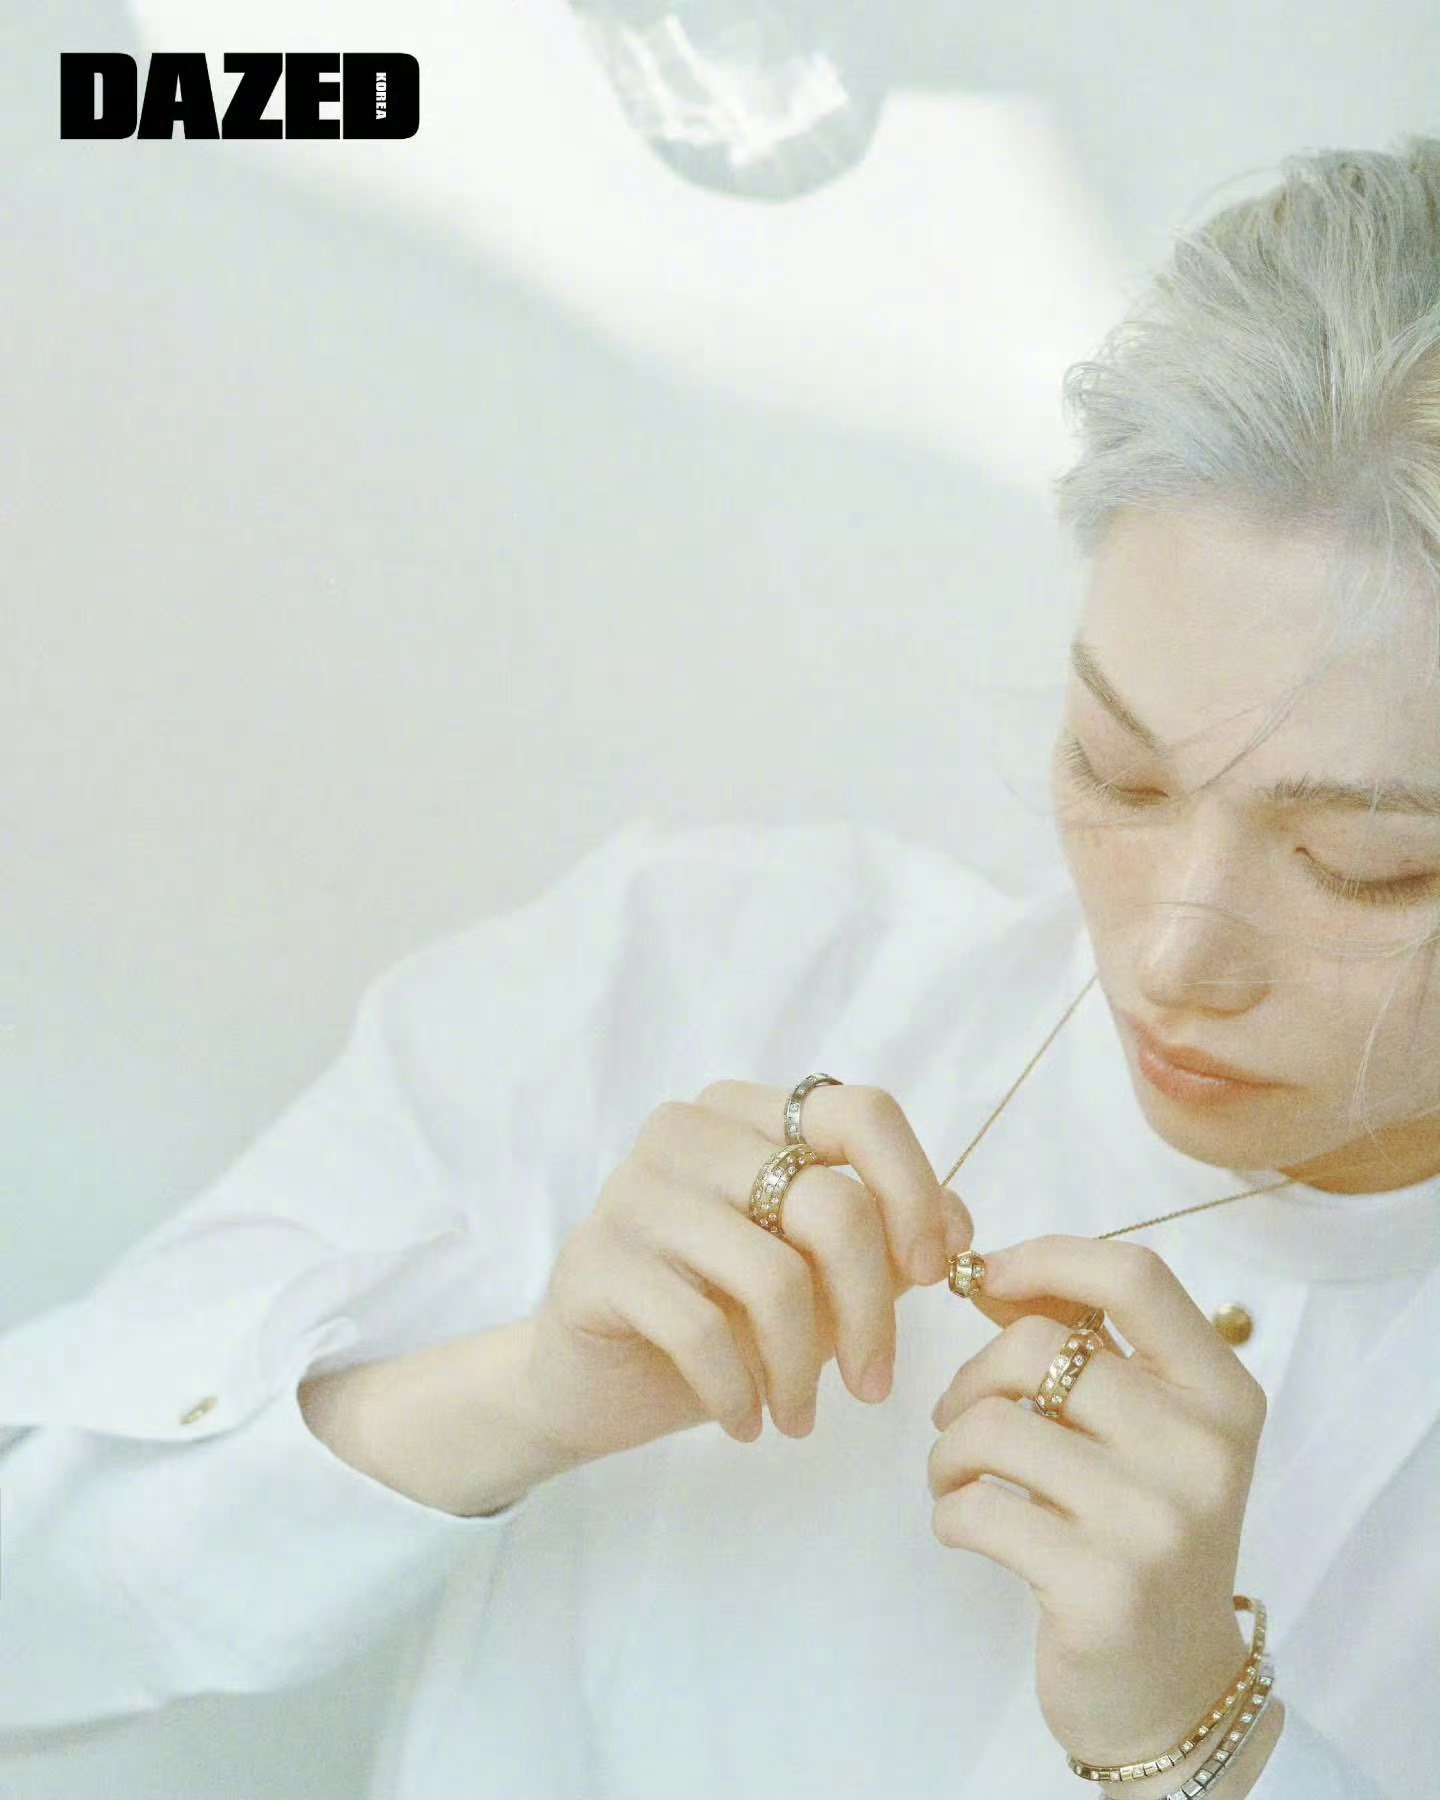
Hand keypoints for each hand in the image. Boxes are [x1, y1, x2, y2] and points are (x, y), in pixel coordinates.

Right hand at [523, 1080, 972, 1464]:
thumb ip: (886, 1238)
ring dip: (804, 1371)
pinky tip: (748, 1423)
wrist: (593, 1379)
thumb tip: (961, 1223)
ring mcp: (634, 1189)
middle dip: (872, 1312)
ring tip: (803, 1417)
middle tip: (875, 1386)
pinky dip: (741, 1392)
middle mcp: (688, 1130)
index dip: (916, 1194)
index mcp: (748, 1113)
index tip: (933, 1275)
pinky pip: (700, 1330)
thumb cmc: (719, 1317)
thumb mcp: (816, 1275)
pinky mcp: (597, 1258)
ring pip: (774, 1275)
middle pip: (831, 1205)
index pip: (863, 1115)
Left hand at [927, 1235, 1268, 1786]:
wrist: (1174, 1692)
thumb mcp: (1143, 1431)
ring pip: (994, 1425)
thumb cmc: (1141, 1535)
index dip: (1044, 1258)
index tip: (983, 1276)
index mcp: (1224, 1394)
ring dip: (947, 1450)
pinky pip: (975, 1507)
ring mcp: (1156, 1521)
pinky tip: (965, 1526)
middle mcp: (1204, 1450)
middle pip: (1039, 1347)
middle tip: (962, 1420)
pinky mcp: (1102, 1587)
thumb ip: (1083, 1346)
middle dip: (972, 1378)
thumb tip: (987, 1271)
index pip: (1134, 1277)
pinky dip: (947, 1511)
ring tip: (955, 1477)